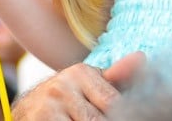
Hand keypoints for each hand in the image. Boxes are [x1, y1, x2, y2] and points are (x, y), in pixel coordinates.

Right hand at [11, 53, 144, 120]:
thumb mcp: (91, 86)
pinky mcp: (38, 120)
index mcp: (80, 73)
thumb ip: (117, 76)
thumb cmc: (68, 99)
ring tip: (79, 117)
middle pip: (99, 120)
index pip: (114, 103)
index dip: (120, 115)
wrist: (28, 109)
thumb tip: (142, 57)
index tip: (120, 114)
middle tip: (92, 115)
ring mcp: (48, 106)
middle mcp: (62, 86)